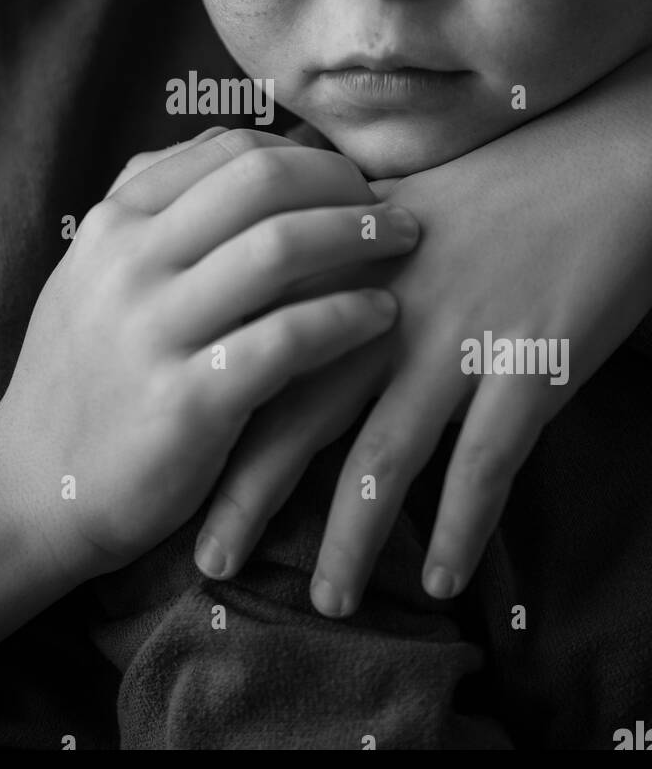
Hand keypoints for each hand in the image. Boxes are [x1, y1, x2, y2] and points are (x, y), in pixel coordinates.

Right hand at [0, 127, 419, 585]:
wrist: (30, 490)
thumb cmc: (83, 376)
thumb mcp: (95, 273)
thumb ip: (155, 206)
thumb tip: (238, 140)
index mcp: (113, 223)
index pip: (229, 150)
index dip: (307, 156)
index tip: (349, 183)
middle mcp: (129, 263)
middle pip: (261, 181)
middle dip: (343, 184)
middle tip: (392, 207)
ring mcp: (153, 330)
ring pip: (279, 249)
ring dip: (360, 238)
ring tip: (404, 246)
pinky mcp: (186, 402)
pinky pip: (288, 339)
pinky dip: (348, 317)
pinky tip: (382, 317)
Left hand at [195, 51, 651, 612]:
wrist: (599, 165)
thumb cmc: (497, 185)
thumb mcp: (397, 204)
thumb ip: (329, 248)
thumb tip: (269, 283)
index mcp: (346, 266)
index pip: (259, 350)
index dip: (214, 415)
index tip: (169, 468)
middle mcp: (387, 309)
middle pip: (301, 412)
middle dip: (251, 493)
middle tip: (210, 560)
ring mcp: (457, 340)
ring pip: (387, 456)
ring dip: (354, 537)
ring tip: (330, 603)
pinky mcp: (526, 366)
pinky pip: (487, 465)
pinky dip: (464, 528)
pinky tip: (444, 580)